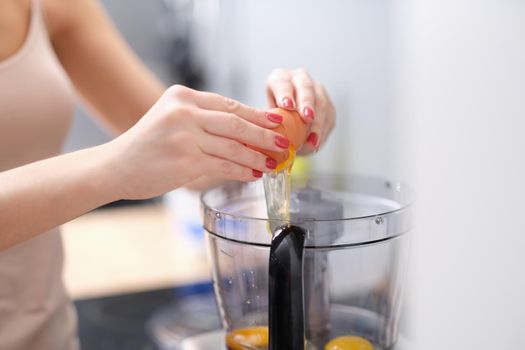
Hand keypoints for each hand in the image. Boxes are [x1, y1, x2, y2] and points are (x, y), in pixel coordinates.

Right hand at [107, 85, 288, 199]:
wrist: (116, 166)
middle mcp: (184, 112)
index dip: (257, 114)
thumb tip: (246, 128)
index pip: (229, 104)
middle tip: (283, 143)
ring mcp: (185, 136)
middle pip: (236, 123)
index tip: (277, 121)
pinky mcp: (185, 161)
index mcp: (182, 96)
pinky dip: (242, 170)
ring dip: (257, 156)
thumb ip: (202, 118)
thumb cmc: (148, 144)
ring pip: (233, 146)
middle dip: (264, 134)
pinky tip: (253, 173)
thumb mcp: (171, 118)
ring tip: (272, 163)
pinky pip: (223, 165)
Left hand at [266, 68, 334, 153]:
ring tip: (312, 140)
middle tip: (306, 118)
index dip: (285, 94)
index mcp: (280, 78)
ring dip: (317, 123)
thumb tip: (272, 136)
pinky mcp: (328, 105)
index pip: (282, 83)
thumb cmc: (271, 119)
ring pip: (321, 103)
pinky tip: (316, 143)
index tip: (287, 106)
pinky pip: (329, 117)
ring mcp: (317, 90)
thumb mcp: (265, 119)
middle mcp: (300, 79)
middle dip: (307, 103)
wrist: (285, 125)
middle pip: (306, 88)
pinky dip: (322, 132)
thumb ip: (269, 123)